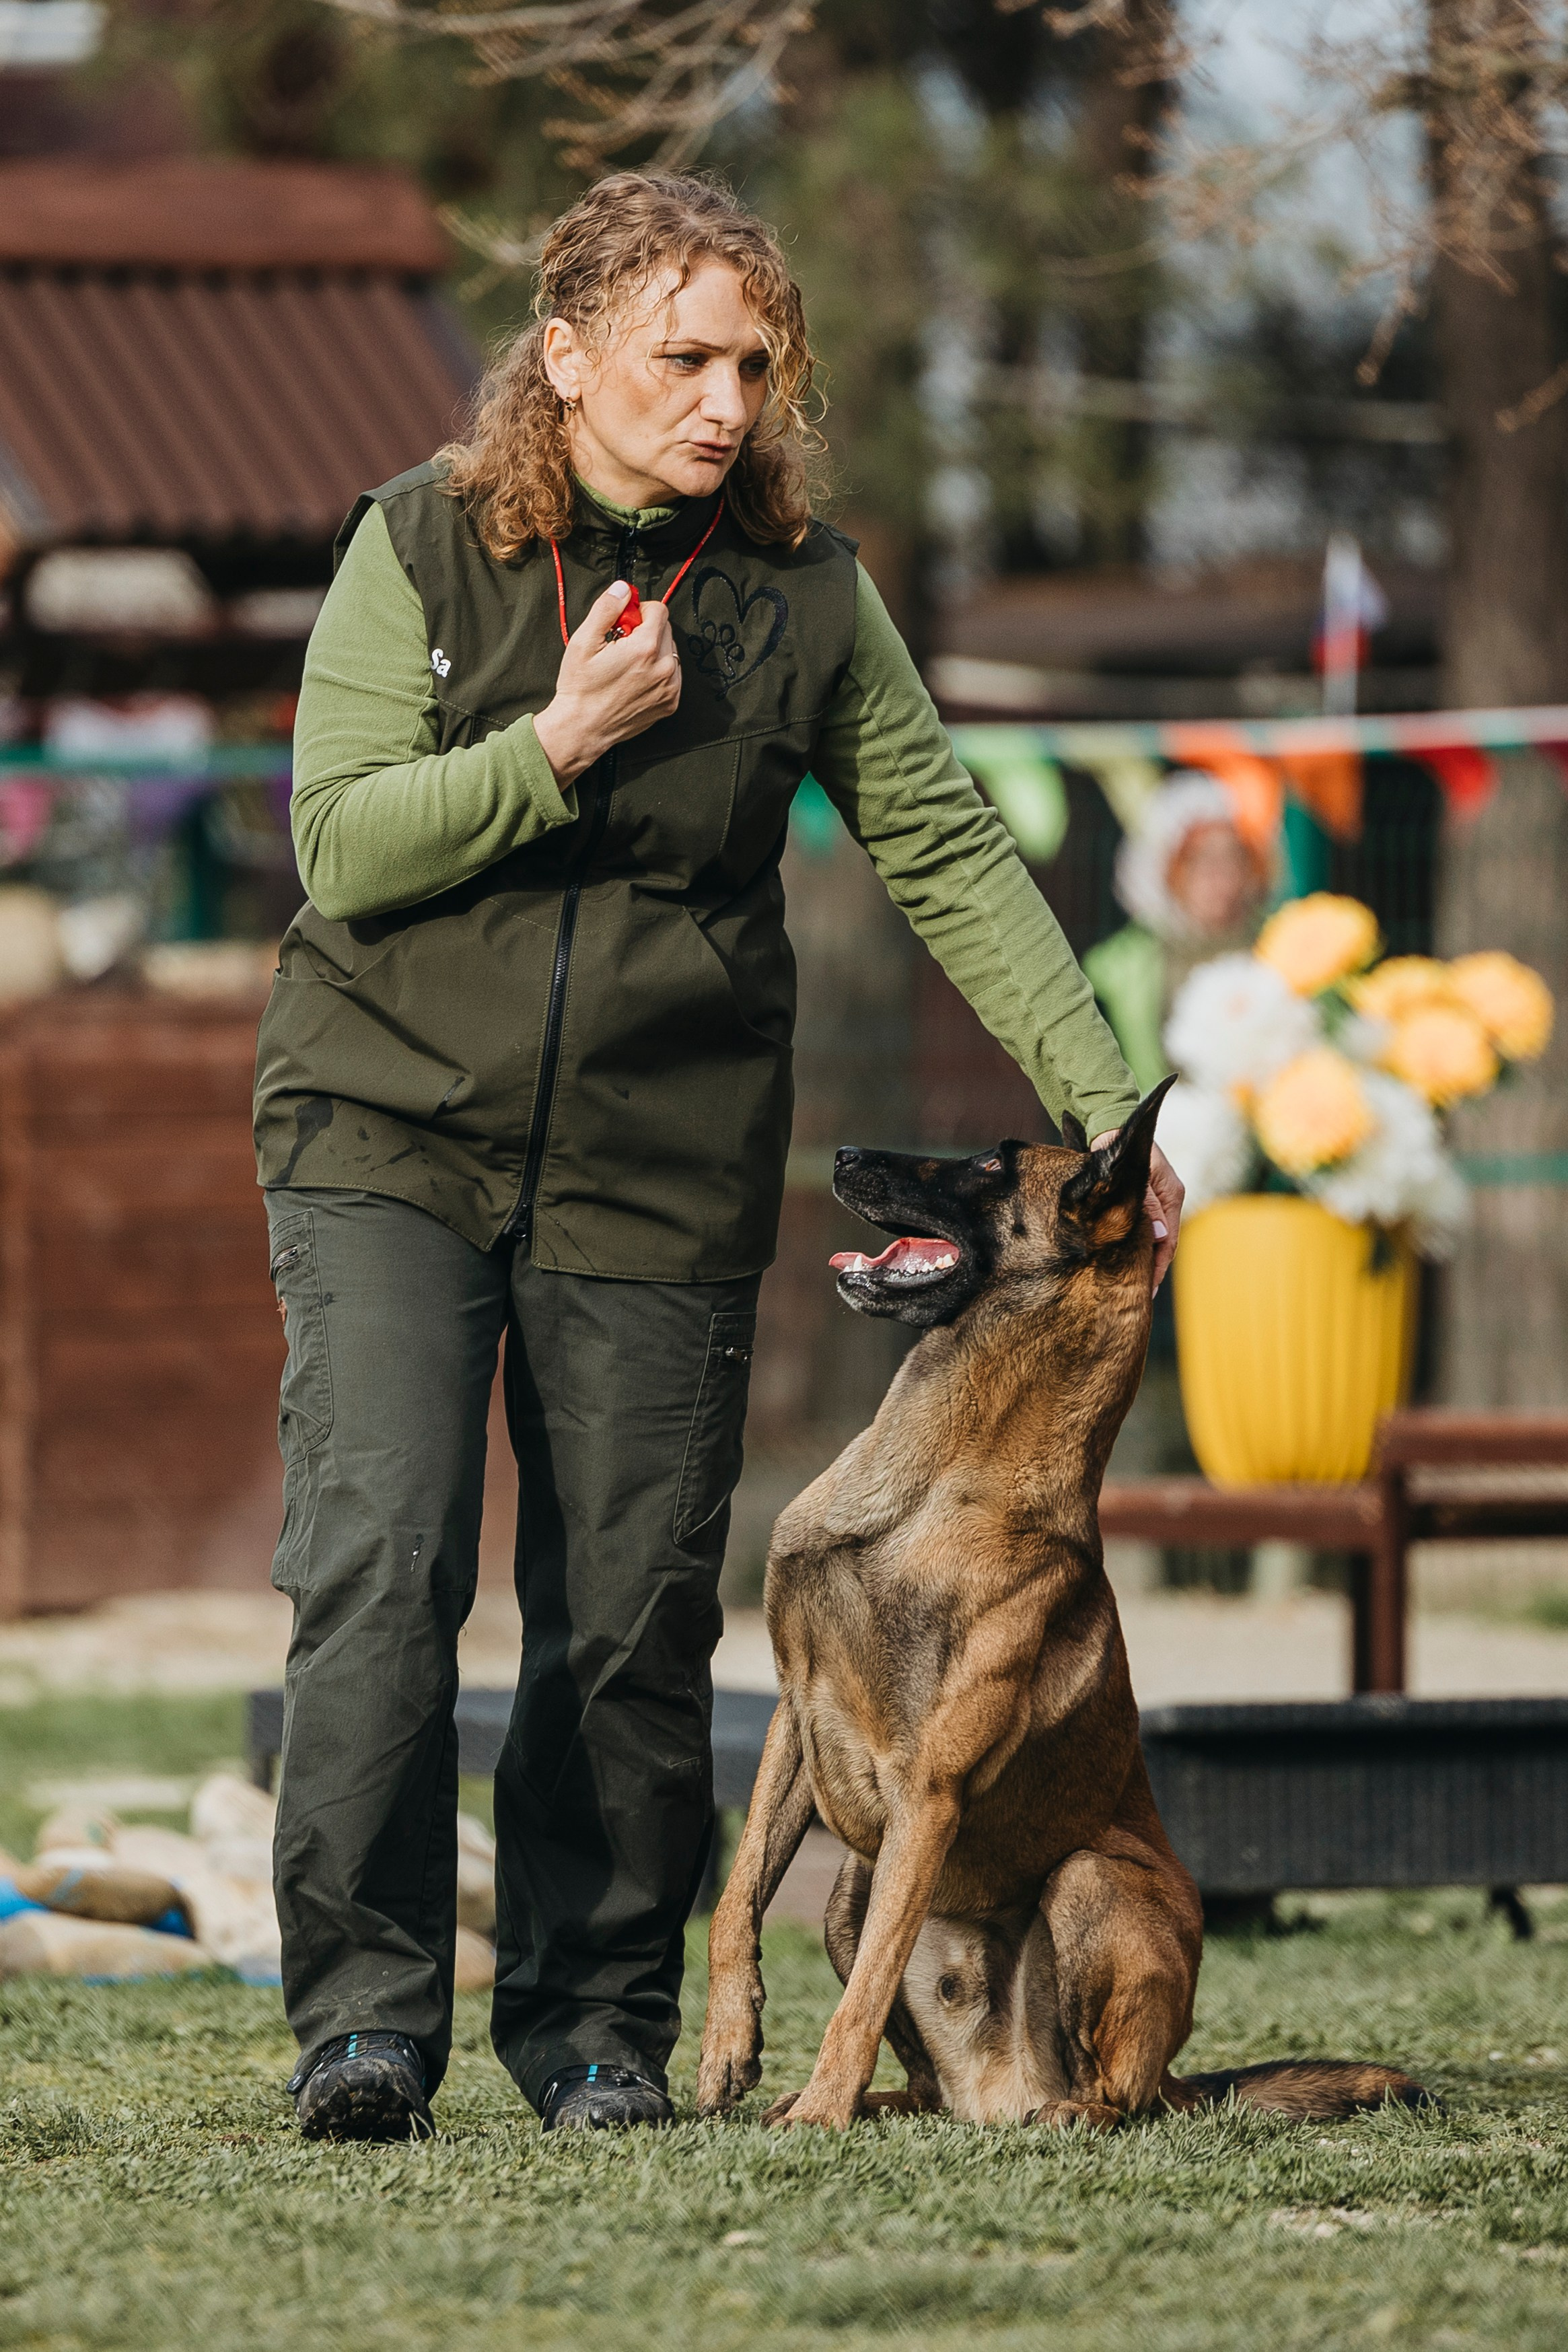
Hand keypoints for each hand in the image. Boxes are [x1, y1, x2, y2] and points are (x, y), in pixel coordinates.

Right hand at [533, 582, 680, 786]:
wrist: (583, 728)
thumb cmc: (581, 687)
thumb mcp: (584, 641)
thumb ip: (606, 609)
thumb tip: (623, 589)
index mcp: (645, 648)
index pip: (659, 611)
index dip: (639, 611)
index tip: (624, 622)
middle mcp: (664, 668)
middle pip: (666, 630)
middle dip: (646, 630)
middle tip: (621, 644)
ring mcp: (670, 688)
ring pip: (670, 652)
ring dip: (653, 651)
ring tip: (628, 664)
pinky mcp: (670, 703)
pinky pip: (672, 675)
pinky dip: (658, 672)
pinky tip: (636, 679)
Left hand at [1089, 1133, 1183, 1295]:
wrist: (1107, 1126)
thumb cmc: (1121, 1150)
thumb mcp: (1137, 1179)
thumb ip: (1147, 1206)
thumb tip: (1161, 1237)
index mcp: (1173, 1195)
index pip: (1169, 1241)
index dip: (1157, 1267)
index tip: (1145, 1290)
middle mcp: (1169, 1200)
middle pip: (1162, 1244)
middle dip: (1150, 1270)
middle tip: (1135, 1297)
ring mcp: (1157, 1200)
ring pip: (1153, 1238)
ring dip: (1142, 1260)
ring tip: (1129, 1285)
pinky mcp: (1143, 1199)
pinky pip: (1143, 1228)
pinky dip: (1136, 1246)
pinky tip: (1124, 1260)